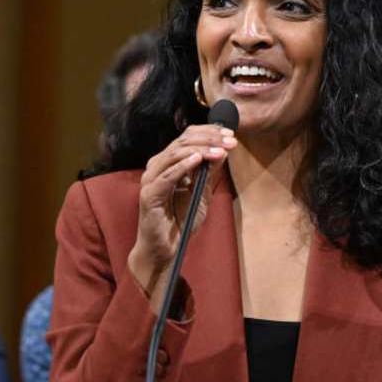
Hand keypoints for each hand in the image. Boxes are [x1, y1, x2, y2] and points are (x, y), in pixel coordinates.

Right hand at [128, 124, 235, 298]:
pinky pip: (167, 175)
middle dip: (210, 139)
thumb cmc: (181, 221)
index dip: (209, 132)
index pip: (187, 137)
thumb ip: (210, 172)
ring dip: (201, 149)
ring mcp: (151, 179)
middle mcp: (157, 166)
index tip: (231, 135)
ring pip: (175, 154)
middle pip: (182, 141)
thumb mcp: (202, 192)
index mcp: (168, 163)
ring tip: (220, 150)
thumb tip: (224, 150)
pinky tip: (199, 160)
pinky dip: (183, 165)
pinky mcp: (149, 194)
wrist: (166, 248)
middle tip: (231, 141)